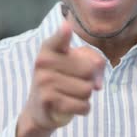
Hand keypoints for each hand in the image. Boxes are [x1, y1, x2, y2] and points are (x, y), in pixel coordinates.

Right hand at [16, 20, 104, 136]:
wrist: (39, 109)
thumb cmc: (62, 80)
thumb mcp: (76, 64)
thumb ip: (93, 62)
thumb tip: (97, 83)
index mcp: (50, 48)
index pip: (60, 38)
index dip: (64, 33)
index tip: (66, 26)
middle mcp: (43, 62)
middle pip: (89, 69)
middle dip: (89, 80)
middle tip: (75, 83)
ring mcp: (44, 81)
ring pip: (87, 89)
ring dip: (85, 96)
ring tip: (71, 94)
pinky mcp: (48, 100)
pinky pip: (82, 105)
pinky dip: (83, 108)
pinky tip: (72, 105)